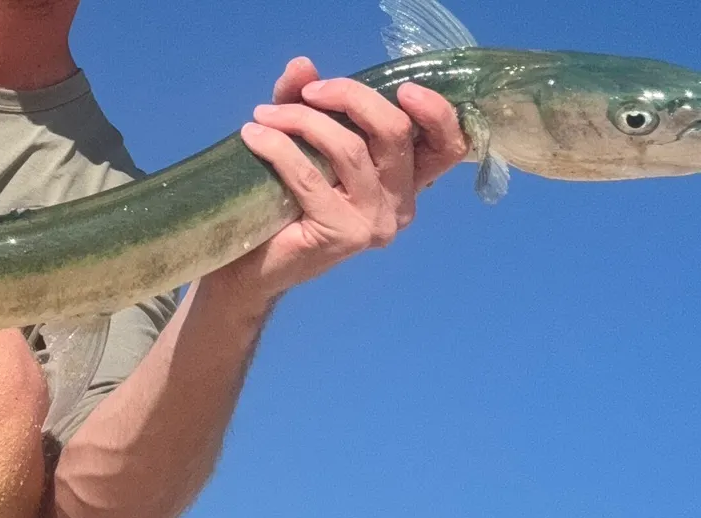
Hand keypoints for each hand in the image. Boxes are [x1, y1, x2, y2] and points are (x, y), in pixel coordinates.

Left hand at [210, 57, 466, 306]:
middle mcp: (400, 205)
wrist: (253, 266)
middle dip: (349, 97)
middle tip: (306, 93)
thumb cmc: (285, 202)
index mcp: (405, 182)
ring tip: (265, 115)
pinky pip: (311, 177)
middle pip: (395, 132)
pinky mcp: (343, 235)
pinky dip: (279, 148)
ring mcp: (374, 223)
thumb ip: (310, 103)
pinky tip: (254, 137)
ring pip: (351, 150)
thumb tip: (303, 66)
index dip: (436, 112)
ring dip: (303, 120)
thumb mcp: (303, 140)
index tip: (403, 88)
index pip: (447, 147)